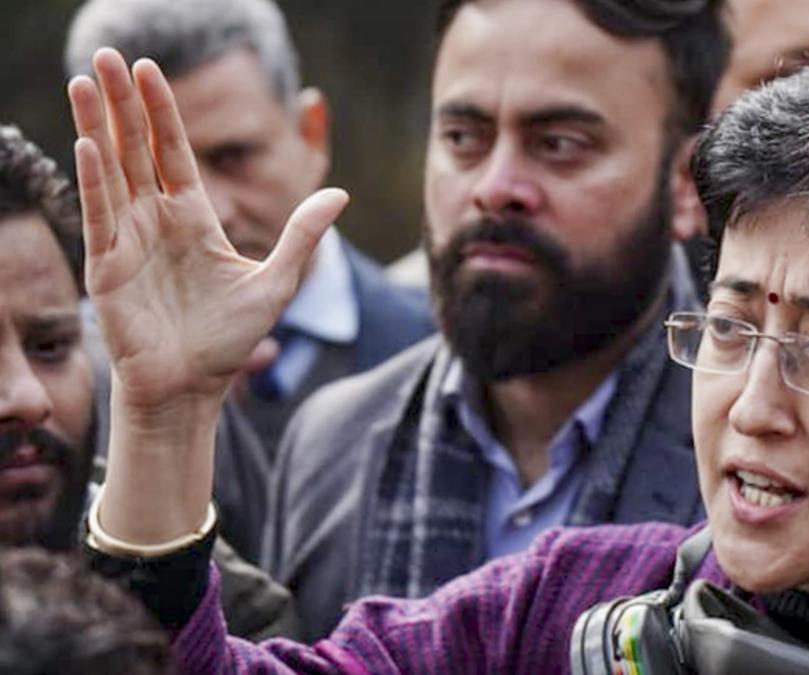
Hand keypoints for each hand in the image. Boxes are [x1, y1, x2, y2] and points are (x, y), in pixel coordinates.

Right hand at [68, 48, 346, 418]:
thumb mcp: (278, 281)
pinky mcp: (108, 268)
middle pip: (135, 149)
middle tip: (108, 54)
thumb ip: (302, 234)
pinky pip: (100, 216)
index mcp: (192, 220)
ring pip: (110, 172)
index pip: (172, 153)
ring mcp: (128, 242)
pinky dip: (95, 181)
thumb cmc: (229, 341)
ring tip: (85, 81)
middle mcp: (155, 222)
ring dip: (98, 126)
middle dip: (123, 102)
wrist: (194, 389)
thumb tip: (340, 192)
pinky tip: (89, 144)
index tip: (150, 70)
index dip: (161, 112)